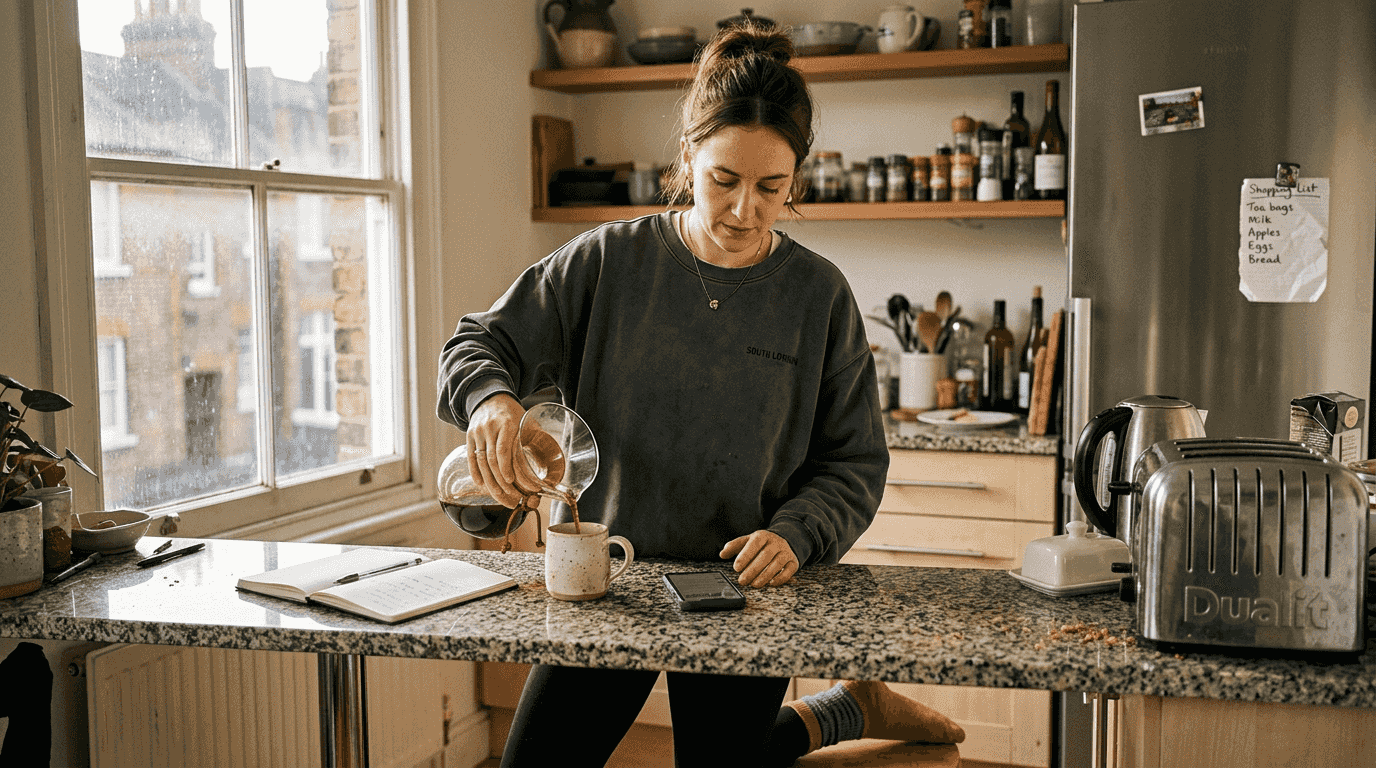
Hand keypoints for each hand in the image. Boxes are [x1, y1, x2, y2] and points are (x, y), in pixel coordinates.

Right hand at [466, 394, 542, 508]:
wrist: (490, 397)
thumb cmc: (513, 413)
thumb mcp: (527, 421)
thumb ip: (536, 439)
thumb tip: (549, 464)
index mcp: (507, 423)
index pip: (505, 451)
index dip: (509, 470)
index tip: (516, 483)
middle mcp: (490, 428)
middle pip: (492, 461)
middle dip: (502, 484)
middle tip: (513, 499)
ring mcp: (478, 433)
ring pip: (481, 463)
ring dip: (490, 483)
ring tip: (500, 497)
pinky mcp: (470, 437)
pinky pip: (471, 459)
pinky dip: (476, 474)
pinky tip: (482, 486)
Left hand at [720, 530, 798, 587]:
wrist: (785, 541)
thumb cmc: (762, 544)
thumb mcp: (748, 541)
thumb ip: (734, 547)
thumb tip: (722, 554)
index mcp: (762, 536)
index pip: (754, 544)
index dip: (745, 556)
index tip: (736, 568)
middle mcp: (775, 542)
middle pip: (765, 555)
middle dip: (753, 570)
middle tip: (742, 581)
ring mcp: (786, 552)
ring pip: (777, 563)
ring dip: (765, 575)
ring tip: (754, 585)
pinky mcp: (793, 562)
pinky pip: (789, 570)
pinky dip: (781, 578)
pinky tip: (771, 584)